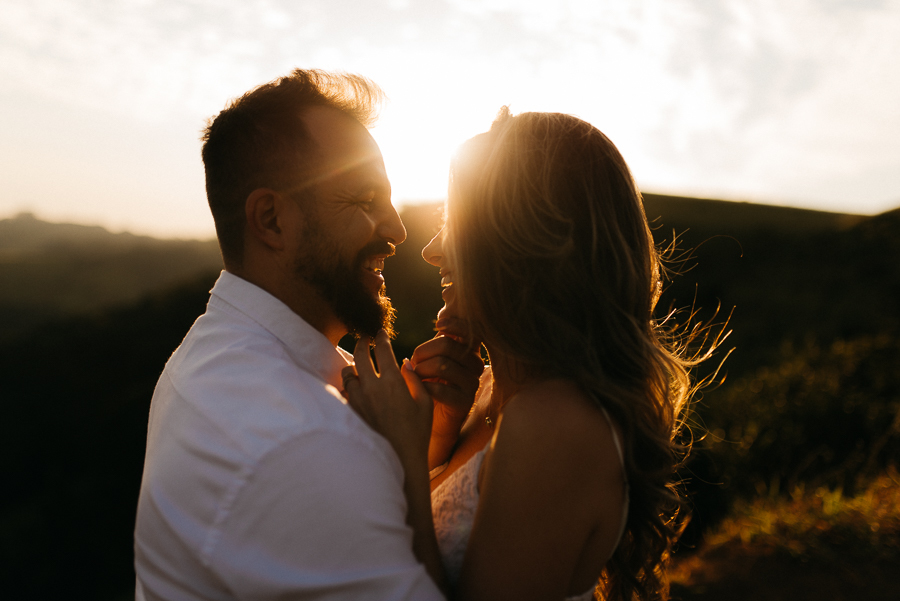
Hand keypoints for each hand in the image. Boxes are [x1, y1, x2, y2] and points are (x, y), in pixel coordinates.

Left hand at [342, 330, 432, 467]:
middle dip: (362, 343)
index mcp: (393, 382)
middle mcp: (372, 388)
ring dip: (352, 366)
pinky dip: (348, 386)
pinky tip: (352, 387)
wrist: (401, 460)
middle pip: (360, 356)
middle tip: (364, 339)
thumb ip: (415, 380)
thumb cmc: (417, 432)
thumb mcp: (425, 403)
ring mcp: (358, 401)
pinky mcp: (351, 413)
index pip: (383, 350)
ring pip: (347, 373)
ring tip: (356, 364)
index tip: (380, 333)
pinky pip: (344, 392)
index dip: (381, 338)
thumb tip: (406, 364)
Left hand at [412, 316, 484, 419]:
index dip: (454, 324)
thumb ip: (439, 339)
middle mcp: (475, 365)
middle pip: (448, 345)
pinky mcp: (464, 403)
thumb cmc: (430, 383)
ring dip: (421, 370)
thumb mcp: (434, 358)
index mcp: (469, 351)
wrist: (432, 419)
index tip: (438, 325)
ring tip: (415, 377)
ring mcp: (472, 384)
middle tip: (414, 362)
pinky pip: (440, 389)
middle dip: (423, 351)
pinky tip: (420, 389)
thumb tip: (444, 312)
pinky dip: (424, 387)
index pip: (469, 329)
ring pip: (442, 365)